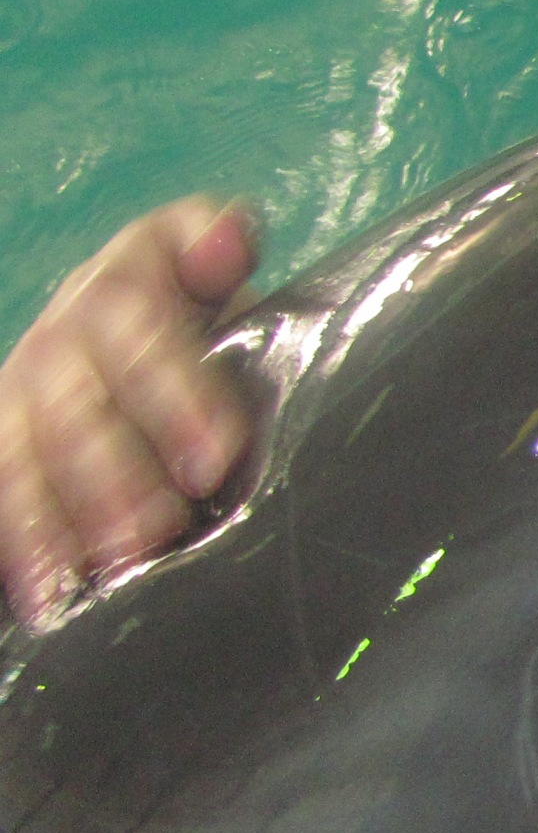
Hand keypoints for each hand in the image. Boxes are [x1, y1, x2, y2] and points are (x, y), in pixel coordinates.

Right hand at [0, 197, 258, 630]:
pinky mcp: (7, 433)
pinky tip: (45, 594)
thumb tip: (222, 239)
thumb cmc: (211, 312)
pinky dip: (24, 542)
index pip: (134, 323)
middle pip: (74, 398)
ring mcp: (25, 381)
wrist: (149, 333)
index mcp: (127, 274)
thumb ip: (219, 251)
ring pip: (30, 449)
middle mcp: (64, 326)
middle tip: (162, 527)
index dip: (171, 390)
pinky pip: (5, 482)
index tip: (215, 457)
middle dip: (116, 469)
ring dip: (65, 513)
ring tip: (115, 563)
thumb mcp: (221, 274)